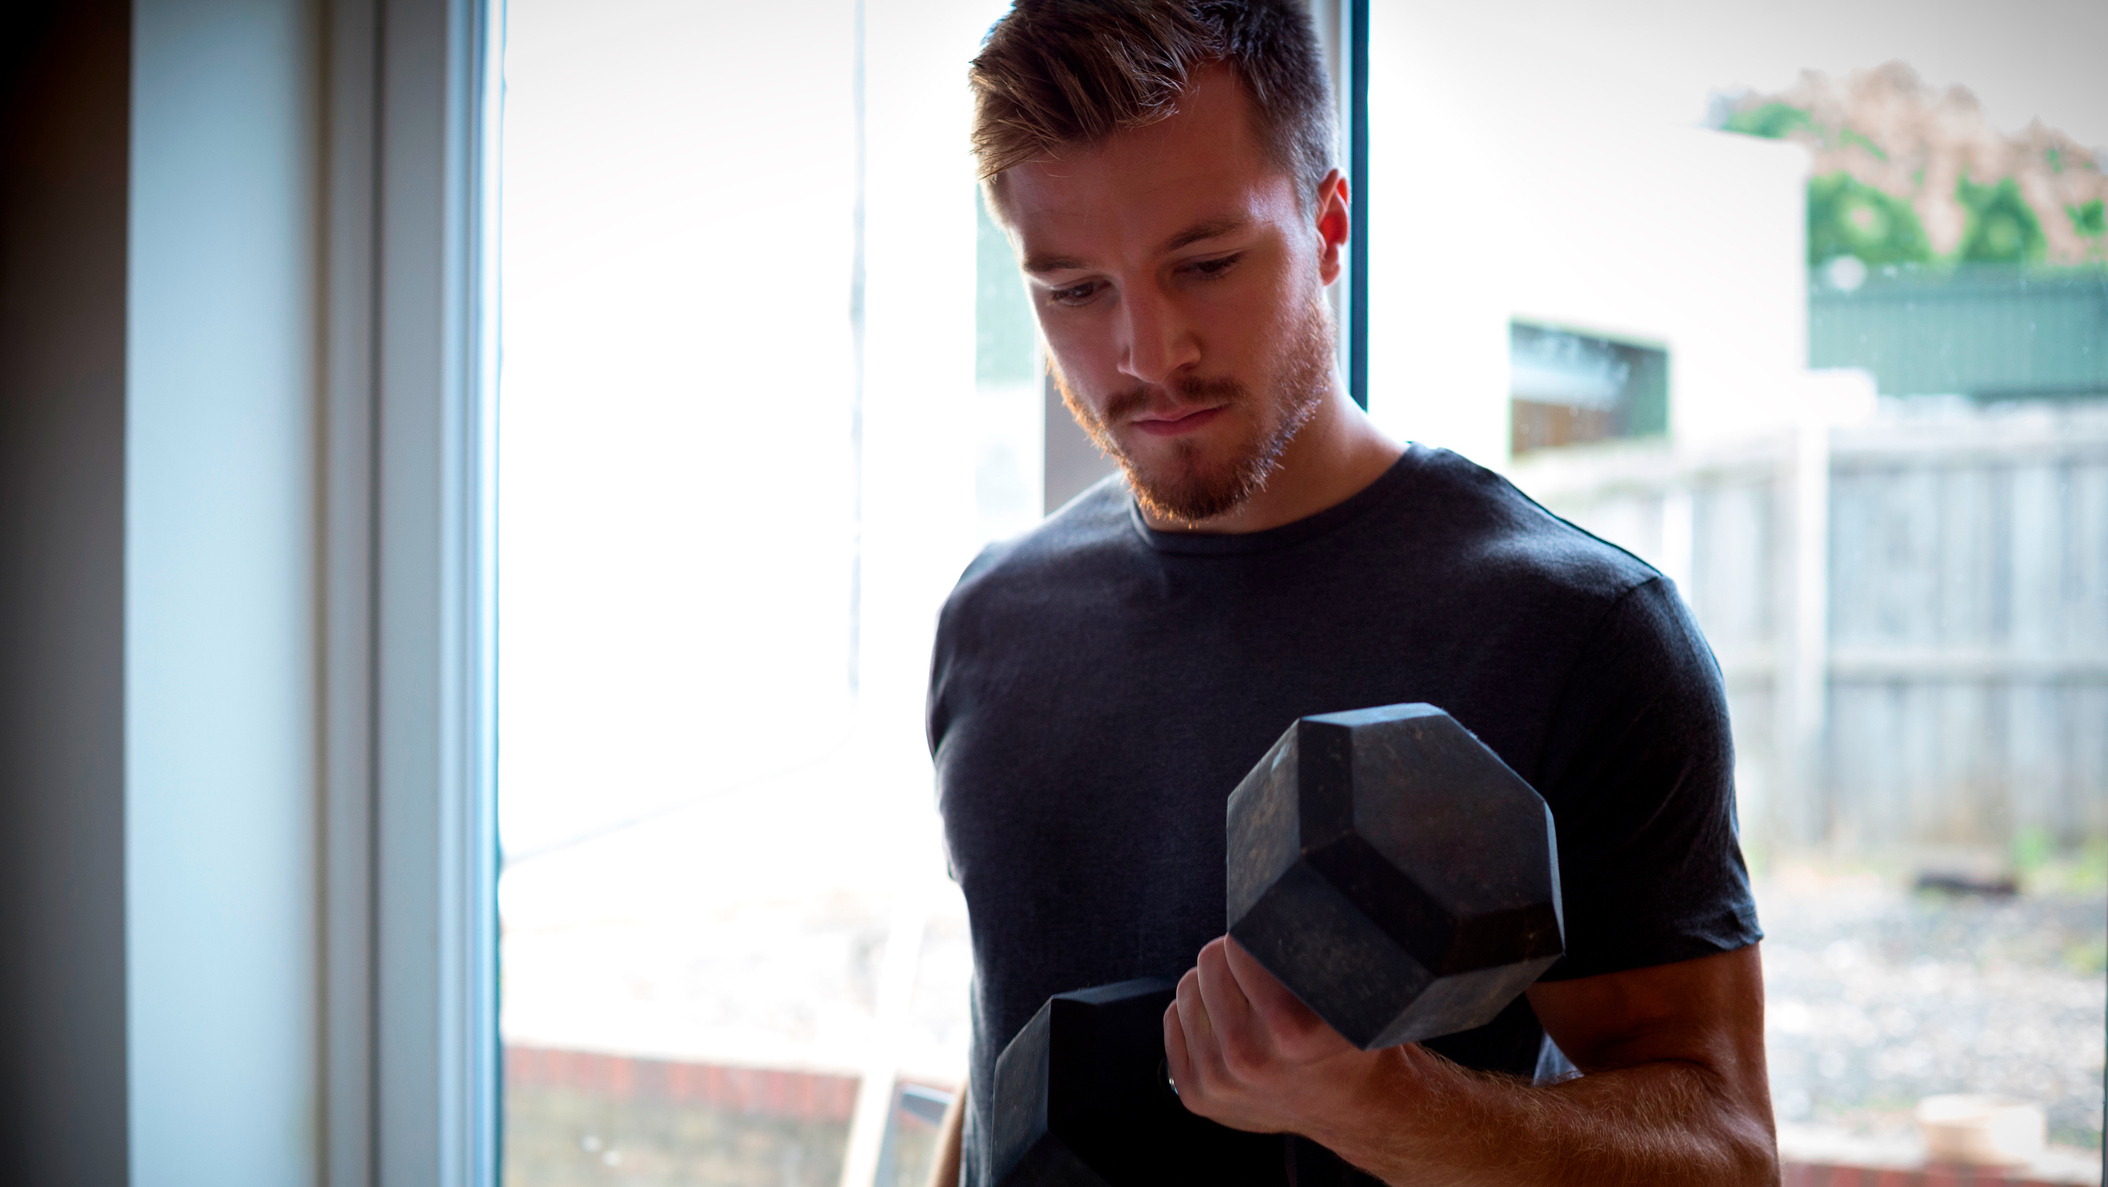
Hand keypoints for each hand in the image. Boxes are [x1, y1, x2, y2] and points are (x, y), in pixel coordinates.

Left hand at [1162, 935, 1398, 1137]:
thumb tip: (1272, 902)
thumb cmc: (1350, 1042)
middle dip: (1233, 958)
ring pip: (1187, 988)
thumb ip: (1312, 954)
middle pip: (1209, 961)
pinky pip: (1172, 1020)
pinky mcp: (1197, 1095)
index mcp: (1291, 1030)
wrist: (1353, 1108)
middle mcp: (1250, 1058)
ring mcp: (1219, 1081)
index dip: (1256, 936)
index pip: (1239, 945)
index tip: (1271, 942)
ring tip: (1250, 1004)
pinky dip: (1197, 1016)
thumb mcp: (1348, 996)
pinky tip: (1232, 1028)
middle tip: (1261, 973)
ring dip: (1214, 987)